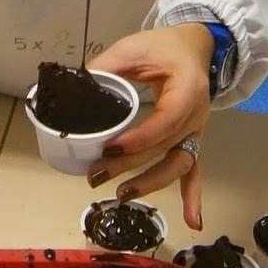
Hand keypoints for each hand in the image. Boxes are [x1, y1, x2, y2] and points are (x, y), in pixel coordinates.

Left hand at [85, 24, 213, 231]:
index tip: (108, 149)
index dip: (138, 140)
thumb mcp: (132, 49)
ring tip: (123, 194)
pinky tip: (193, 221)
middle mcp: (197, 114)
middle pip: (166, 147)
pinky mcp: (192, 139)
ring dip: (152, 183)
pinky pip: (194, 170)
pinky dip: (193, 196)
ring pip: (180, 163)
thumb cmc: (164, 46)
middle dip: (131, 165)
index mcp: (187, 89)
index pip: (165, 121)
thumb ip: (104, 68)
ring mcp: (197, 130)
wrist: (194, 46)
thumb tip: (70, 88)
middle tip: (97, 174)